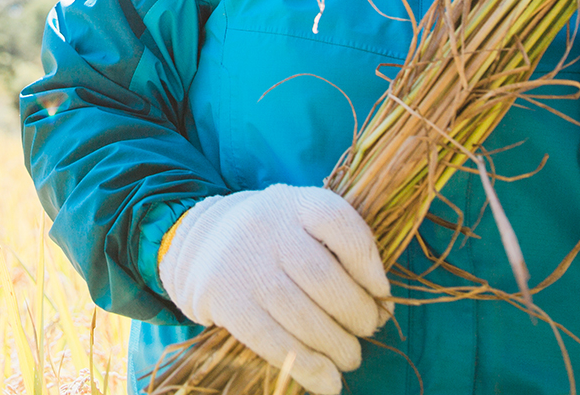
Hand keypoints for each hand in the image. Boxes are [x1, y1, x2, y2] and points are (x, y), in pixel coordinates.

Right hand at [159, 184, 389, 394]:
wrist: (198, 241)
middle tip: (368, 329)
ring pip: (300, 314)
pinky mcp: (225, 300)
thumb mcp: (300, 221)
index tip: (381, 293)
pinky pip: (272, 340)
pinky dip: (306, 366)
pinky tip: (327, 381)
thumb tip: (381, 303)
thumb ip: (338, 247)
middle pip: (323, 278)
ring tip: (350, 356)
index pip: (340, 225)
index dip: (369, 264)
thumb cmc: (271, 238)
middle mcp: (266, 227)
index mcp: (294, 202)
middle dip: (357, 313)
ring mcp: (243, 264)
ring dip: (336, 345)